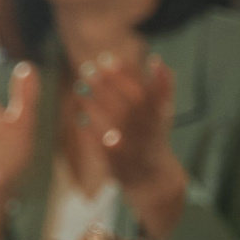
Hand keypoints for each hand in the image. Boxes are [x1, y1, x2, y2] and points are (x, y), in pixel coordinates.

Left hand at [75, 48, 186, 211]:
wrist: (156, 181)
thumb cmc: (153, 139)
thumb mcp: (161, 115)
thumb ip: (161, 90)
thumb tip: (156, 60)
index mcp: (161, 117)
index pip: (145, 91)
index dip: (127, 75)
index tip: (107, 58)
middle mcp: (151, 133)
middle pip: (130, 106)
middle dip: (109, 86)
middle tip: (88, 68)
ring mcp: (137, 150)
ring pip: (118, 126)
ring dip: (97, 106)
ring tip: (78, 87)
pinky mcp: (122, 166)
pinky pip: (106, 150)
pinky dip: (93, 135)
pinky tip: (79, 120)